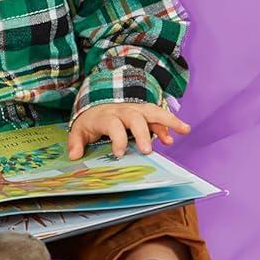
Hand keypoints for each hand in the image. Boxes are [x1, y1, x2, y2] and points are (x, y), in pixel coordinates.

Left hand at [67, 102, 191, 159]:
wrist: (97, 103)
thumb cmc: (90, 120)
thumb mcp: (79, 130)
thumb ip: (76, 142)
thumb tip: (75, 156)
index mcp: (106, 116)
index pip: (112, 125)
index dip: (117, 138)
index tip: (119, 153)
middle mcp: (123, 110)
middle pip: (135, 118)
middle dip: (143, 133)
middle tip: (147, 151)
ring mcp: (136, 109)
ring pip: (153, 111)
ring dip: (169, 120)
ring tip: (184, 130)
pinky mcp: (145, 112)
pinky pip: (159, 116)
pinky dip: (170, 124)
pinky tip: (179, 133)